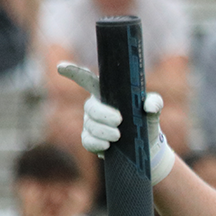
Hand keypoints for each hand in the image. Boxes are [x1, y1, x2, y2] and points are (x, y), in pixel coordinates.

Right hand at [56, 62, 176, 184]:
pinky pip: (88, 141)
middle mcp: (94, 107)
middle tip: (119, 121)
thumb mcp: (153, 110)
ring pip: (90, 126)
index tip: (61, 67)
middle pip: (91, 107)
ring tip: (119, 136)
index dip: (74, 73)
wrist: (146, 148)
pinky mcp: (90, 140)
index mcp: (105, 93)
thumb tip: (147, 106)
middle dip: (103, 115)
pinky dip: (97, 143)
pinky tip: (107, 146)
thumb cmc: (146, 122)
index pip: (87, 80)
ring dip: (104, 131)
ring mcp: (90, 124)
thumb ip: (155, 102)